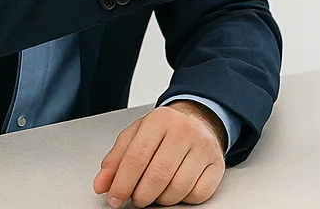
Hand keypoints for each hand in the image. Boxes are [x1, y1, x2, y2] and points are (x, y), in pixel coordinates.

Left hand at [93, 101, 224, 206]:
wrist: (199, 120)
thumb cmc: (164, 131)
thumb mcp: (135, 136)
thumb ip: (115, 160)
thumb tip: (102, 184)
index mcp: (160, 120)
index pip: (136, 158)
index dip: (121, 184)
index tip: (115, 198)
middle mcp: (184, 131)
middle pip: (157, 176)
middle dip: (141, 195)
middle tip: (136, 197)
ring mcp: (204, 147)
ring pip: (178, 189)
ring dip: (161, 199)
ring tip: (156, 190)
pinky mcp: (217, 163)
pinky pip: (198, 194)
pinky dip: (184, 198)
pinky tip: (177, 187)